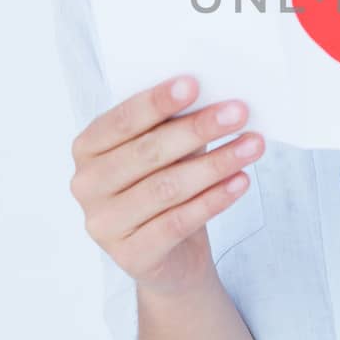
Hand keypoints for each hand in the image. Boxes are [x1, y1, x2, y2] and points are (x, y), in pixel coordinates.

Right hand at [67, 76, 264, 291]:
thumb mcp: (166, 150)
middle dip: (197, 129)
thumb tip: (213, 97)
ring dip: (216, 163)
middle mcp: (86, 186)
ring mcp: (104, 224)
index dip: (157, 102)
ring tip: (252, 145)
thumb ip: (175, 125)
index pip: (121, 121)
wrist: (170, 256)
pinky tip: (240, 181)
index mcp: (87, 149)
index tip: (194, 84)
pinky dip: (214, 200)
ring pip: (167, 188)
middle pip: (148, 152)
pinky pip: (179, 222)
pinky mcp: (131, 256)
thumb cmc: (165, 184)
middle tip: (238, 112)